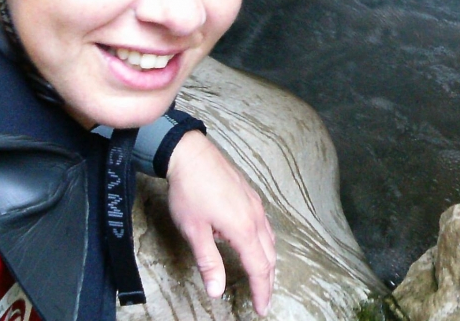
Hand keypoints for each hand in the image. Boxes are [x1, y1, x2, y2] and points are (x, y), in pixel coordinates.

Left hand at [165, 130, 275, 315]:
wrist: (191, 154)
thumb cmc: (189, 191)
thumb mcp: (194, 230)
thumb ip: (209, 261)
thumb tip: (217, 290)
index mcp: (243, 229)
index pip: (259, 267)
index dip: (261, 290)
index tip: (262, 308)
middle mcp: (255, 217)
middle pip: (269, 255)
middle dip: (268, 280)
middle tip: (263, 299)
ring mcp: (255, 204)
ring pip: (270, 239)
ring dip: (268, 261)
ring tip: (263, 277)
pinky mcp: (250, 195)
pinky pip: (265, 225)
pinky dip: (265, 242)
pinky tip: (255, 244)